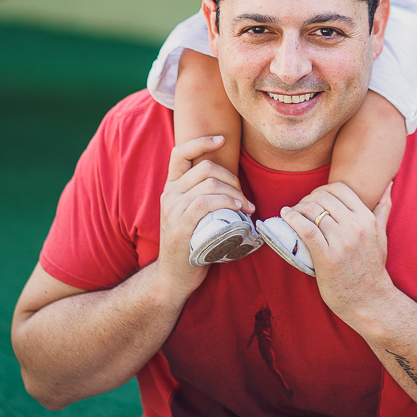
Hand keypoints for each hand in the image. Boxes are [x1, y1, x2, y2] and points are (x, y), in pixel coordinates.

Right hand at [158, 135, 253, 294]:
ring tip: (247, 207)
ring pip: (209, 184)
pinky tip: (238, 209)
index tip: (222, 138)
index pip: (181, 152)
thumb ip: (203, 195)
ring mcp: (173, 210)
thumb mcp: (192, 214)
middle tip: (245, 197)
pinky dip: (227, 201)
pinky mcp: (180, 227)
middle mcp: (169, 195)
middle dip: (232, 177)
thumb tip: (232, 182)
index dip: (202, 141)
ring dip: (235, 192)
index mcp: (172, 188)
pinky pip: (205, 202)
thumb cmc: (191, 244)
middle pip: (205, 168)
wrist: (173, 277)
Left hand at [281, 182, 395, 322]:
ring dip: (297, 209)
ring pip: (312, 210)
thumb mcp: (382, 236)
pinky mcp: (328, 257)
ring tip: (291, 214)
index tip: (314, 200)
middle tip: (300, 209)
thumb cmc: (373, 268)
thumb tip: (388, 185)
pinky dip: (292, 218)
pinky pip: (306, 229)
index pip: (338, 188)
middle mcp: (355, 226)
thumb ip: (383, 209)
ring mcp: (342, 241)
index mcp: (367, 218)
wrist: (371, 301)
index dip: (322, 190)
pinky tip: (285, 215)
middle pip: (322, 197)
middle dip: (307, 199)